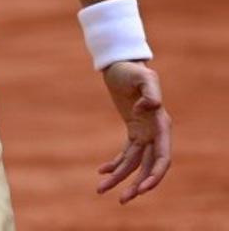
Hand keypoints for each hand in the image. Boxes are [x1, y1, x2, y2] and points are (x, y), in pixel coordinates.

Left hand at [96, 61, 171, 202]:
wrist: (121, 64)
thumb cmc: (133, 70)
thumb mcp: (143, 77)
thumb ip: (150, 92)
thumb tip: (147, 108)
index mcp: (161, 123)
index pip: (162, 156)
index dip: (155, 174)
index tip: (143, 188)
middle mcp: (155, 132)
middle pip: (149, 165)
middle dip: (137, 184)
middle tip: (122, 199)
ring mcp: (145, 132)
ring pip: (135, 162)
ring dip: (121, 178)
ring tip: (101, 190)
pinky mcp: (133, 130)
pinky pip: (126, 153)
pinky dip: (115, 163)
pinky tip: (101, 171)